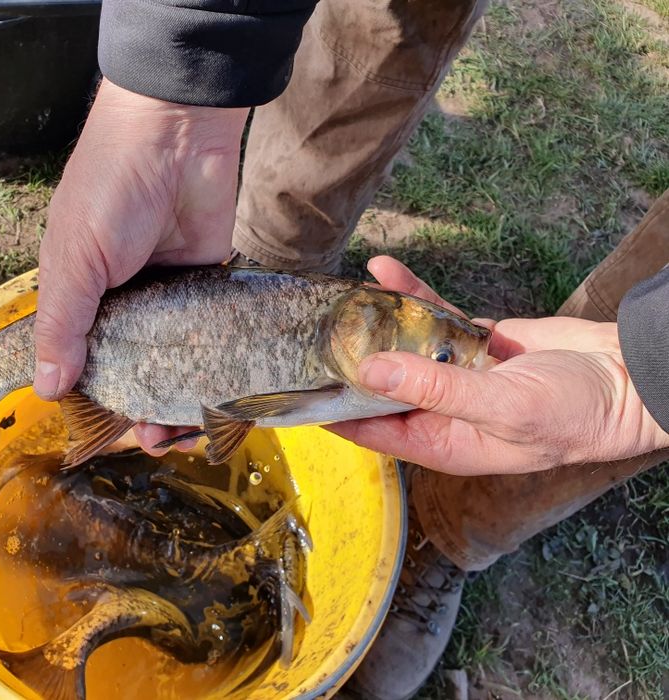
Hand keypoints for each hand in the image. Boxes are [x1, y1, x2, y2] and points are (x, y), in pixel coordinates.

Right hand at [33, 80, 247, 452]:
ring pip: (174, 361)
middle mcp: (123, 301)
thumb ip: (63, 324)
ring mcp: (169, 296)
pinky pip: (212, 338)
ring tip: (183, 431)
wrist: (178, 133)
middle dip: (139, 405)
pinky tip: (219, 397)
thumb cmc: (111, 190)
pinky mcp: (209, 287)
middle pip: (131, 366)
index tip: (103, 429)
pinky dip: (214, 368)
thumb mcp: (75, 260)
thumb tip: (47, 388)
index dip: (91, 395)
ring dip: (177, 396)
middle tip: (151, 437)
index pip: (80, 357)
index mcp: (81, 294)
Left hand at [327, 256, 668, 475]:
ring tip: (338, 293)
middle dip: (344, 359)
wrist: (625, 377)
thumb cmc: (570, 413)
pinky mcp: (472, 341)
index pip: (367, 429)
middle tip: (304, 328)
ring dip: (373, 320)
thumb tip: (368, 371)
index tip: (290, 389)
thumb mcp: (499, 406)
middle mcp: (439, 410)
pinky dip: (410, 296)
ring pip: (400, 345)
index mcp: (439, 441)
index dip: (329, 410)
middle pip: (377, 385)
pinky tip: (384, 272)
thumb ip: (433, 388)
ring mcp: (454, 373)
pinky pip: (431, 317)